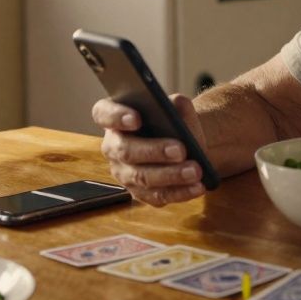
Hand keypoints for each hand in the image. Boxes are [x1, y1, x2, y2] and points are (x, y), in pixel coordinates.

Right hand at [92, 94, 207, 206]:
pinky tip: (197, 186)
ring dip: (171, 175)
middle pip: (125, 150)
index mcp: (114, 118)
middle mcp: (113, 146)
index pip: (103, 114)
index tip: (136, 118)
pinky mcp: (139, 193)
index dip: (116, 116)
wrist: (185, 145)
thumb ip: (176, 104)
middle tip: (180, 150)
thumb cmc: (173, 122)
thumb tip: (177, 106)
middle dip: (154, 151)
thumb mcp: (177, 108)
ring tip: (195, 171)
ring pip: (142, 177)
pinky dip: (179, 192)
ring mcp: (124, 172)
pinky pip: (156, 196)